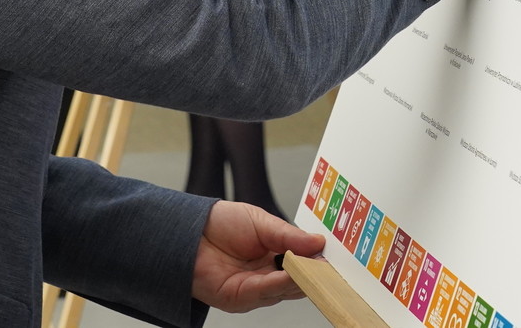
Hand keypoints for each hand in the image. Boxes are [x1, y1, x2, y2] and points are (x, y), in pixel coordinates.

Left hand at [191, 201, 325, 312]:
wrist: (186, 230)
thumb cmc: (219, 223)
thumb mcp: (260, 222)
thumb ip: (288, 235)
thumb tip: (319, 242)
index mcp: (274, 255)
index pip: (303, 263)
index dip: (318, 261)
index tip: (334, 257)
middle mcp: (266, 275)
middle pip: (298, 281)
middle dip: (314, 275)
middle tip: (330, 268)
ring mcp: (254, 289)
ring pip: (285, 290)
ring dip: (300, 280)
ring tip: (314, 270)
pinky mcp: (239, 299)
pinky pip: (264, 293)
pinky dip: (279, 285)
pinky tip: (290, 276)